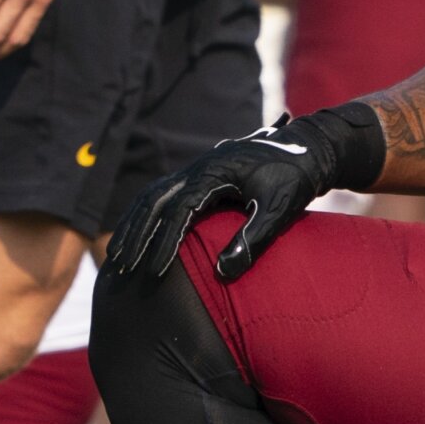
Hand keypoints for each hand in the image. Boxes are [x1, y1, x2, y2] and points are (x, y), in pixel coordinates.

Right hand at [106, 109, 379, 281]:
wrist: (307, 150)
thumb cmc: (296, 179)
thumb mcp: (280, 209)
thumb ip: (253, 239)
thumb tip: (223, 272)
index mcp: (213, 173)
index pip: (178, 212)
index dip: (165, 244)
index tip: (156, 273)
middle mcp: (197, 168)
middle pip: (153, 202)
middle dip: (135, 237)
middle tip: (121, 270)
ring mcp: (195, 169)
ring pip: (150, 197)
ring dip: (132, 226)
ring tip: (118, 258)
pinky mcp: (198, 175)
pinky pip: (160, 194)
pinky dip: (143, 215)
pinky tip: (136, 236)